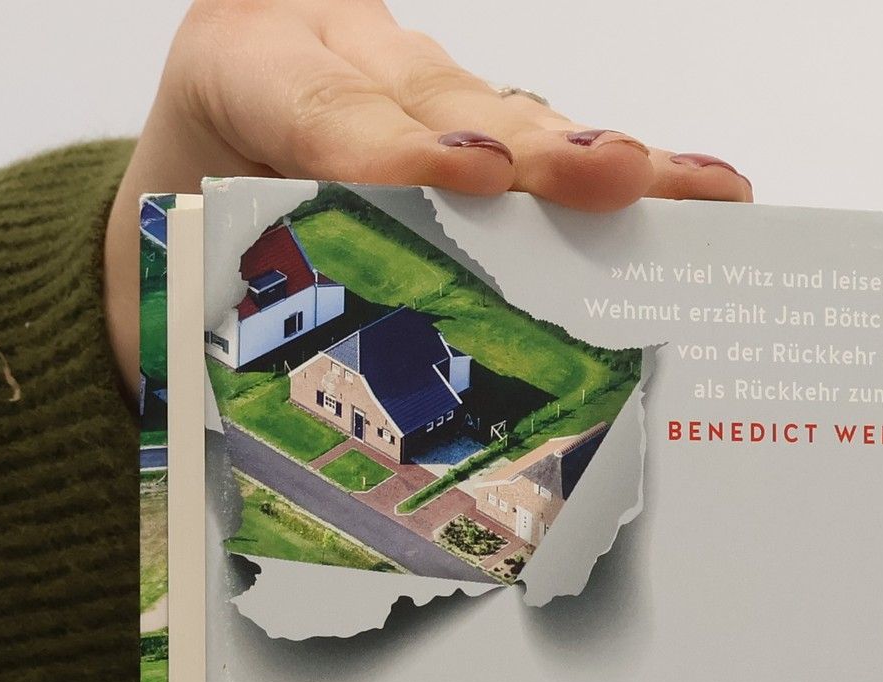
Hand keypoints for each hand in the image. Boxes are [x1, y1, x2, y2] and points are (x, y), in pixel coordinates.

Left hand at [105, 0, 751, 391]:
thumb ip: (232, 296)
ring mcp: (421, 85)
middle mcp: (345, 53)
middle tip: (596, 176)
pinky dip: (627, 183)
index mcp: (242, 67)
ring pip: (516, 123)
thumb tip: (314, 428)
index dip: (389, 146)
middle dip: (527, 149)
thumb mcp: (177, 266)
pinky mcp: (477, 126)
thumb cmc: (185, 236)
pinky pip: (548, 151)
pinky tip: (704, 195)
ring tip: (688, 194)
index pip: (316, 105)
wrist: (187, 188)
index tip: (460, 178)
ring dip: (604, 168)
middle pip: (443, 105)